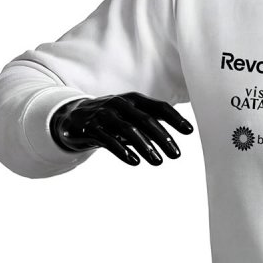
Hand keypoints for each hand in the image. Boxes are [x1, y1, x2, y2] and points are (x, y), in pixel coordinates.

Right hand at [50, 92, 193, 165]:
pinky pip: (108, 141)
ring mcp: (104, 115)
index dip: (175, 118)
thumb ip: (151, 122)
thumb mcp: (131, 116)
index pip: (159, 107)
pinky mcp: (90, 129)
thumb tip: (178, 135)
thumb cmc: (112, 118)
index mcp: (133, 100)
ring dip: (146, 147)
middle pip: (146, 120)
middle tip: (176, 155)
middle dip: (163, 138)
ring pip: (128, 130)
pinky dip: (122, 151)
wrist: (73, 118)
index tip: (189, 131)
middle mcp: (120, 104)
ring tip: (158, 162)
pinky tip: (135, 162)